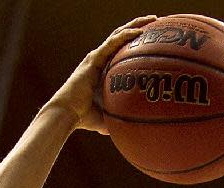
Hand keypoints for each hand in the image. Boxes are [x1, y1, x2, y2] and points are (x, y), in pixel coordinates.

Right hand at [47, 15, 156, 132]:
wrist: (67, 114)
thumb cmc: (83, 118)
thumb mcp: (106, 118)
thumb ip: (117, 119)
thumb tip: (130, 131)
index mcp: (102, 69)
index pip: (121, 50)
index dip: (135, 42)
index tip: (153, 39)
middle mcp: (99, 59)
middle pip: (122, 37)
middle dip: (139, 26)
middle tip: (157, 22)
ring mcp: (96, 57)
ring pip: (119, 34)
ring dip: (136, 25)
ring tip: (154, 19)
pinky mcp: (93, 59)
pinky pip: (112, 43)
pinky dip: (126, 36)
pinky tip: (139, 32)